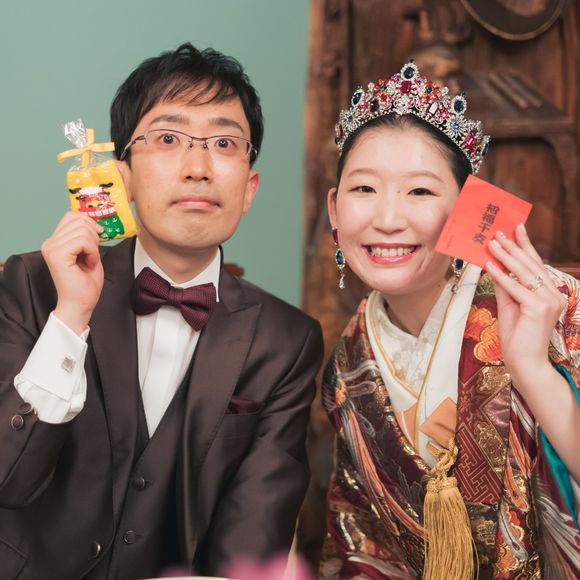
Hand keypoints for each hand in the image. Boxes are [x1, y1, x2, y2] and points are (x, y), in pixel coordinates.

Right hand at [41, 212, 103, 334]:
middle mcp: (50, 243)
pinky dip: (92, 251)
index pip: (72, 216)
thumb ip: (87, 237)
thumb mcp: (89, 253)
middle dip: (93, 235)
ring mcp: (52, 248)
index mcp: (55, 241)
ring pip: (82, 230)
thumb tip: (95, 222)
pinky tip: (90, 263)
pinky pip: (82, 240)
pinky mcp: (57, 255)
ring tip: (90, 260)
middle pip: (78, 220)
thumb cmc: (85, 283)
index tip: (98, 237)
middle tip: (93, 253)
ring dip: (94, 246)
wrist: (80, 304)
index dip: (90, 224)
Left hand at [486, 224, 566, 387]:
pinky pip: (515, 288)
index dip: (525, 246)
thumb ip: (505, 286)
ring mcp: (548, 301)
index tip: (516, 228)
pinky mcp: (538, 308)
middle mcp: (554, 295)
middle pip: (530, 265)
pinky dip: (501, 276)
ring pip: (524, 273)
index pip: (536, 265)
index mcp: (550, 293)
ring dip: (505, 257)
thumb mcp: (509, 305)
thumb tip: (494, 265)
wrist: (524, 362)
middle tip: (497, 232)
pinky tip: (489, 265)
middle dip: (513, 247)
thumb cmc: (517, 336)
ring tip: (492, 243)